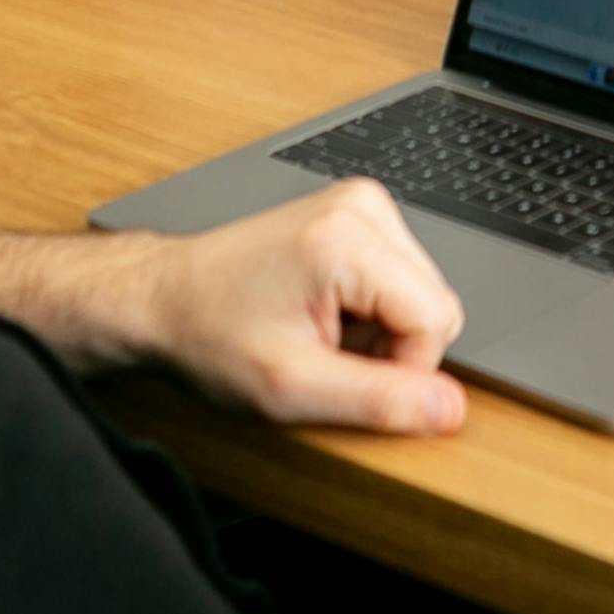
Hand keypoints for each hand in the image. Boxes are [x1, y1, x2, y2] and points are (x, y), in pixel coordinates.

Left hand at [0, 183, 467, 435]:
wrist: (163, 297)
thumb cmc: (211, 335)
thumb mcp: (292, 388)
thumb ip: (379, 401)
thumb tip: (450, 409)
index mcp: (348, 238)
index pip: (437, 320)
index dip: (401, 370)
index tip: (341, 376)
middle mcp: (363, 206)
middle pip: (436, 304)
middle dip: (392, 348)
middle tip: (325, 356)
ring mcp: (361, 204)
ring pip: (424, 294)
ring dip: (382, 331)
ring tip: (319, 333)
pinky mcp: (357, 214)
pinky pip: (403, 279)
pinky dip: (371, 310)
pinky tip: (323, 313)